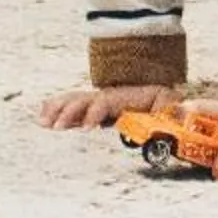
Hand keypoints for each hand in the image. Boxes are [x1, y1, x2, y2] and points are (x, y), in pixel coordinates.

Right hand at [37, 84, 178, 129]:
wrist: (159, 89)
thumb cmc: (164, 103)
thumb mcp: (170, 104)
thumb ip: (170, 111)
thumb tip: (177, 114)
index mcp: (125, 97)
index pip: (106, 102)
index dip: (96, 113)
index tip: (87, 127)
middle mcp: (108, 96)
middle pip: (84, 100)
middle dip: (70, 113)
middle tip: (57, 128)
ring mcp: (98, 100)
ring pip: (74, 101)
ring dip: (58, 110)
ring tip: (43, 123)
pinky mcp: (91, 107)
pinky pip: (70, 104)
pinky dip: (55, 108)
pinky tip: (41, 116)